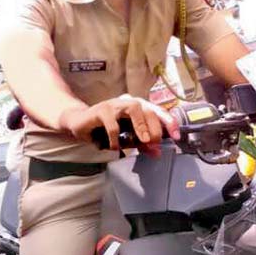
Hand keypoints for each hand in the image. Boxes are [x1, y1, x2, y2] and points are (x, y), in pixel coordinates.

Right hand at [60, 95, 179, 155]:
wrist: (79, 124)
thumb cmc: (106, 129)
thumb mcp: (127, 138)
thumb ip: (143, 144)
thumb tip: (157, 152)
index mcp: (139, 107)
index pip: (159, 111)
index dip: (170, 122)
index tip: (176, 136)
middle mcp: (129, 102)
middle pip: (149, 110)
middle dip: (155, 128)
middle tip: (154, 143)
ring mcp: (114, 103)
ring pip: (134, 109)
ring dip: (141, 126)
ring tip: (142, 141)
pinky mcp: (101, 110)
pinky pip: (113, 124)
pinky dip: (116, 138)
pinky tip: (114, 147)